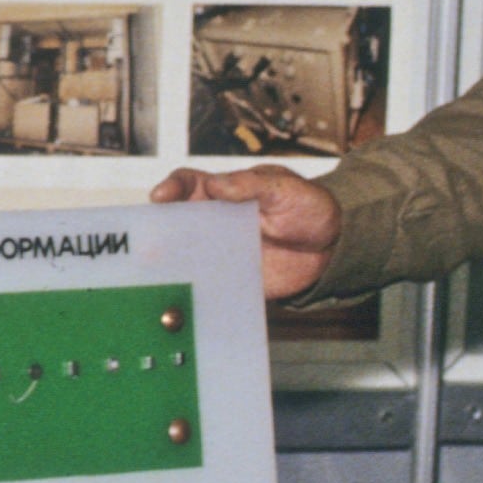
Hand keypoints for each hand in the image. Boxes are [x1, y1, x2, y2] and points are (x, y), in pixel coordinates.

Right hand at [150, 164, 342, 301]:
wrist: (331, 249)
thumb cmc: (308, 208)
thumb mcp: (286, 190)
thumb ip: (252, 186)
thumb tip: (215, 184)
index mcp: (223, 193)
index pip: (188, 185)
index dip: (171, 188)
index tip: (161, 197)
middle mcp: (214, 222)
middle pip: (175, 222)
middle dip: (158, 230)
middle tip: (151, 240)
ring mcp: (219, 252)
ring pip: (184, 256)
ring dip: (169, 263)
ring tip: (159, 273)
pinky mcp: (229, 279)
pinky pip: (207, 285)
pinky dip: (194, 291)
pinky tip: (186, 298)